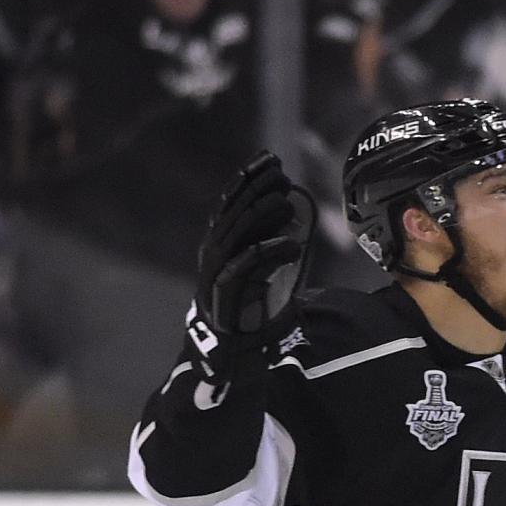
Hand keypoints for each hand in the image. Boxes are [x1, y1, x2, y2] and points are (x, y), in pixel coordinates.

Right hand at [188, 152, 311, 375]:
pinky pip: (246, 269)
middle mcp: (213, 252)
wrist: (227, 347)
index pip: (231, 201)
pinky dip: (267, 254)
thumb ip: (267, 237)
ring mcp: (217, 272)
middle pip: (233, 213)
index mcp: (219, 240)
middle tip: (281, 173)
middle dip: (256, 190)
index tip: (269, 158)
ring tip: (286, 203)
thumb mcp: (257, 262)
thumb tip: (292, 207)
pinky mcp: (226, 295)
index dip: (248, 178)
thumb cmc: (247, 301)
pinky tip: (291, 245)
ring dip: (261, 216)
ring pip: (237, 236)